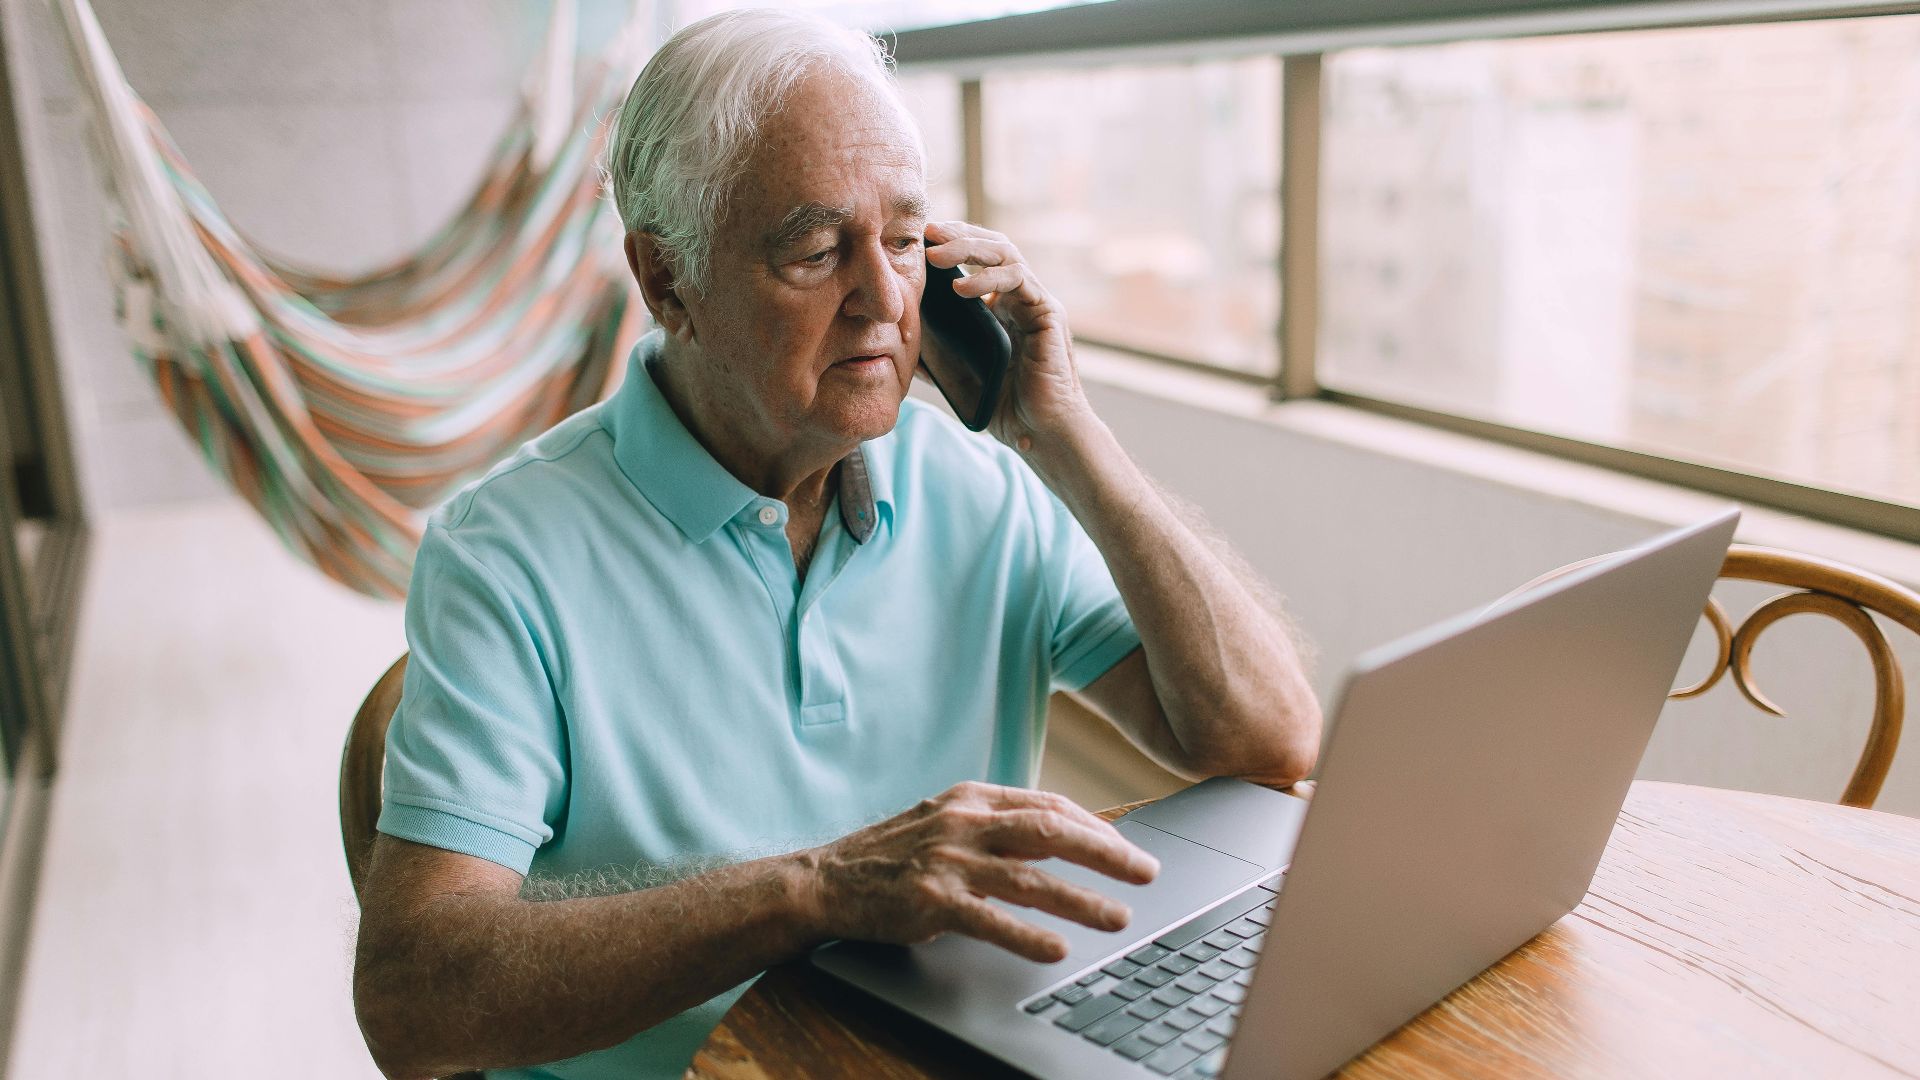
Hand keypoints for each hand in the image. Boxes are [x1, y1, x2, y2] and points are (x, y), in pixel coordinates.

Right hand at [799, 781, 1160, 962]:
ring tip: (1118, 916)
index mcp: (971, 798)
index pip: (1049, 805)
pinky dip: (1026, 935)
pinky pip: (989, 920)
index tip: (1127, 846)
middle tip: (1146, 871)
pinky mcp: (929, 901)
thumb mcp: (946, 824)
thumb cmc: (891, 856)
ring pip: (1030, 878)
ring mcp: (947, 861)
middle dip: (1106, 852)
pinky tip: (1056, 948)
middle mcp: (964, 823)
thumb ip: (997, 829)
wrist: (823, 880)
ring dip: (1081, 899)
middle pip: (1051, 831)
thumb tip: (1060, 843)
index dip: (1096, 826)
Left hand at [924, 221, 1098, 455]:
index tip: (918, 240)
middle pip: (992, 246)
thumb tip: (900, 341)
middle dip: (958, 234)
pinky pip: (1019, 280)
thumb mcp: (960, 375)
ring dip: (968, 248)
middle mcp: (1022, 298)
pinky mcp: (1048, 314)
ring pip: (1006, 253)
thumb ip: (937, 355)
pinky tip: (960, 287)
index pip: (979, 259)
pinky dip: (988, 278)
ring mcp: (1037, 303)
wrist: (1041, 435)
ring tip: (934, 254)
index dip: (951, 244)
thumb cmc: (1006, 409)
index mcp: (1002, 307)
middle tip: (926, 232)